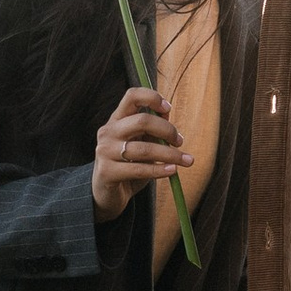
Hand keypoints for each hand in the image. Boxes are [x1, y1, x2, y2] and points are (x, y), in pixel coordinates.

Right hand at [93, 83, 186, 215]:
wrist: (106, 194)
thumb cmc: (128, 166)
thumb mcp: (141, 144)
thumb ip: (152, 129)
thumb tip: (166, 112)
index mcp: (117, 120)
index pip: (131, 96)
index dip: (152, 98)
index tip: (168, 108)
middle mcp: (108, 132)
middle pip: (142, 121)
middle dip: (167, 130)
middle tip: (180, 141)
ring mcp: (104, 151)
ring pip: (143, 149)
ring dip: (170, 154)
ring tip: (186, 160)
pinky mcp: (106, 172)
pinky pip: (138, 169)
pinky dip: (159, 170)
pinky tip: (172, 171)